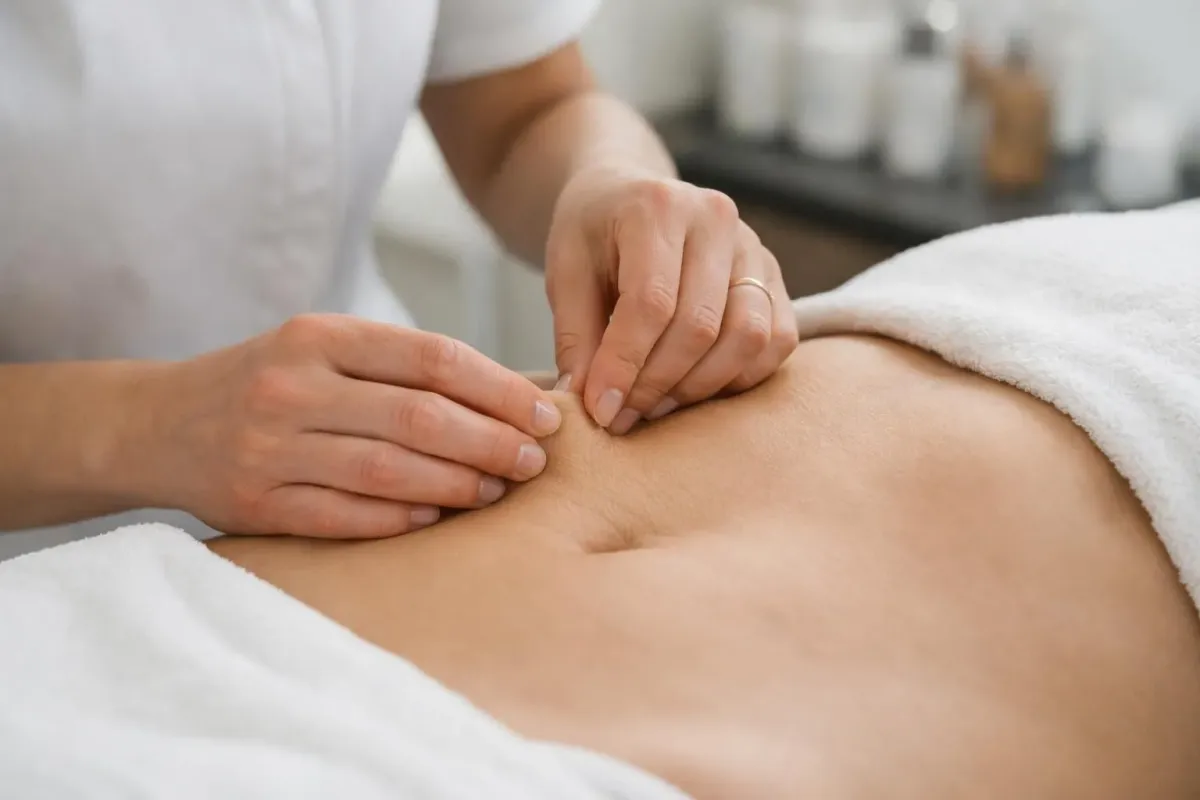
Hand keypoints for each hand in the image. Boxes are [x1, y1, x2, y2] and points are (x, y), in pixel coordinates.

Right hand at [141, 315, 560, 538]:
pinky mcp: (253, 502)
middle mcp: (292, 385)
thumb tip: (508, 400)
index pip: (432, 357)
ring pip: (387, 470)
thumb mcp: (322, 351)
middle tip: (532, 462)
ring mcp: (268, 446)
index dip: (499, 389)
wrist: (158, 424)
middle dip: (490, 441)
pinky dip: (398, 519)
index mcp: (319, 336)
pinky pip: (343, 517)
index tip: (545, 414)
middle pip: (419, 416)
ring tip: (496, 491)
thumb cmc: (269, 384)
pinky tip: (436, 517)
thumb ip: (397, 368)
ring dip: (455, 484)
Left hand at [546, 166, 798, 434]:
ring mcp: (753, 246)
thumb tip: (586, 402)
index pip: (651, 302)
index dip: (625, 365)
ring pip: (747, 337)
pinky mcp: (774, 276)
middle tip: (624, 415)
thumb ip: (575, 337)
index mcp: (657, 207)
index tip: (602, 410)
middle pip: (700, 326)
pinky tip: (696, 386)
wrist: (630, 198)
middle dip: (658, 384)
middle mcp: (716, 219)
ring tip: (656, 403)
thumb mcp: (565, 274)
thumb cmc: (593, 235)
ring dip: (700, 386)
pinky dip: (739, 376)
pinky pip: (777, 341)